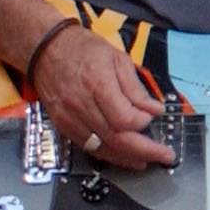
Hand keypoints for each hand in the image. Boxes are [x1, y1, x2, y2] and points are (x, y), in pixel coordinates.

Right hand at [29, 23, 175, 169]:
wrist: (46, 49)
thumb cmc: (83, 50)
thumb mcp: (118, 59)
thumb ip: (136, 89)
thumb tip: (154, 110)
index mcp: (97, 83)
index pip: (124, 118)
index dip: (142, 122)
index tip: (153, 116)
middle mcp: (80, 104)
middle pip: (114, 138)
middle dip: (143, 151)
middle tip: (163, 155)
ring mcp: (68, 116)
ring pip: (100, 147)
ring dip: (125, 158)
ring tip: (145, 160)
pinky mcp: (61, 123)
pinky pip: (85, 145)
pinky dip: (106, 153)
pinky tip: (121, 155)